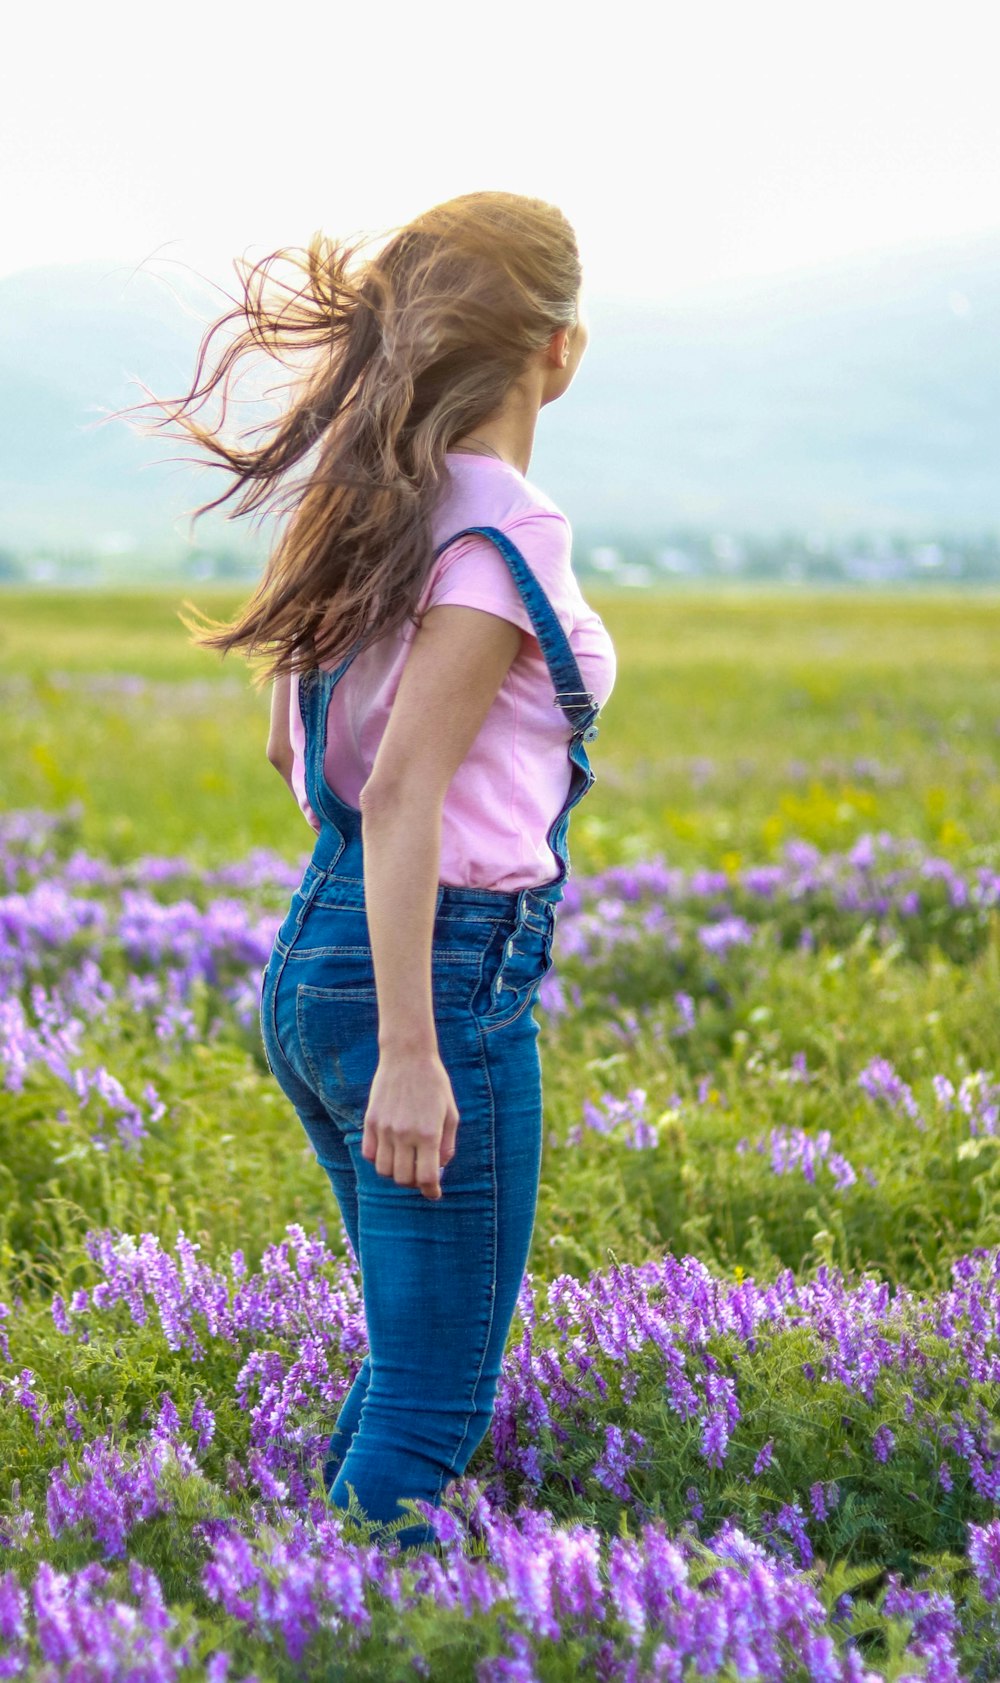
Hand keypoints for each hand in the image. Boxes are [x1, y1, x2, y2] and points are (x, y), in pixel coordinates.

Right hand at [360, 1048, 459, 1199]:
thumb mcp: (451, 1113)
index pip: (427, 1177)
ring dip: (396, 1174)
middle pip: (404, 1179)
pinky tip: (390, 1152)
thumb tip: (440, 1168)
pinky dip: (379, 1160)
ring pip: (384, 1171)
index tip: (434, 1194)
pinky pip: (370, 1155)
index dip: (431, 1191)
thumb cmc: (435, 1084)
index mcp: (428, 1134)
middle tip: (421, 1175)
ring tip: (405, 1163)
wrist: (407, 1057)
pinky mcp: (370, 1122)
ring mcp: (384, 1129)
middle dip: (415, 1184)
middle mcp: (404, 1134)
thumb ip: (448, 1145)